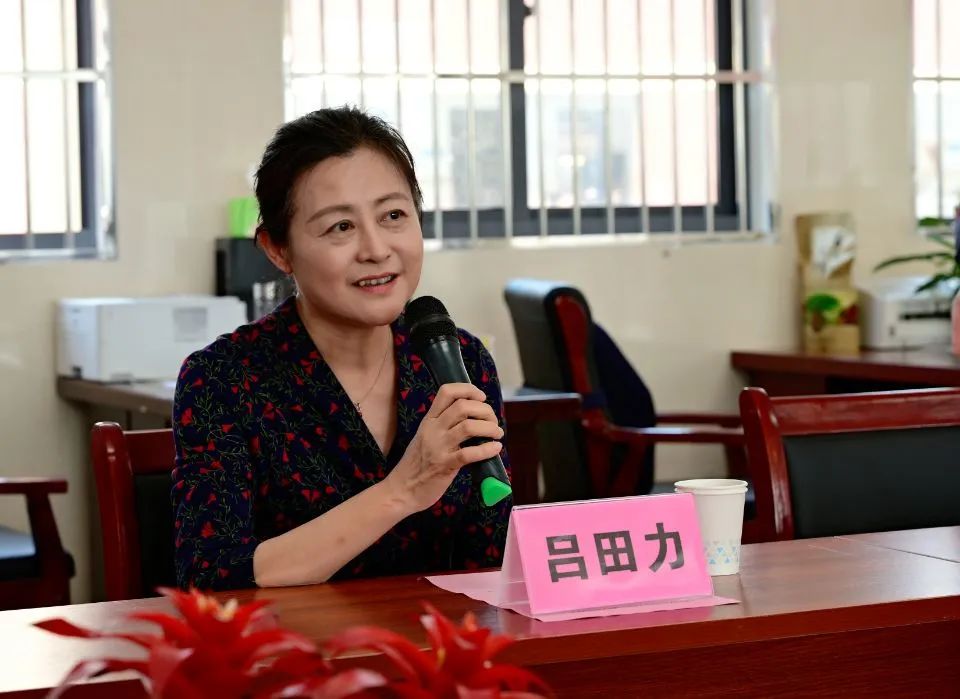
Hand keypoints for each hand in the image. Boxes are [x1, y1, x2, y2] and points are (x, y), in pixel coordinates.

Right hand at [382, 383, 502, 513]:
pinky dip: (487, 449)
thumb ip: (443, 426)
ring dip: (489, 427)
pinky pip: (469, 453)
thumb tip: (473, 419)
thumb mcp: (425, 437)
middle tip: (493, 421)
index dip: (468, 389)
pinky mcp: (444, 465)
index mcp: (429, 420)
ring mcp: (438, 447)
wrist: (400, 490)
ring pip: (468, 427)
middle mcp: (433, 429)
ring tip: (497, 433)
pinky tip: (495, 448)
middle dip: (484, 410)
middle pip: (463, 407)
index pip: (447, 392)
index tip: (481, 397)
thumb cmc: (416, 464)